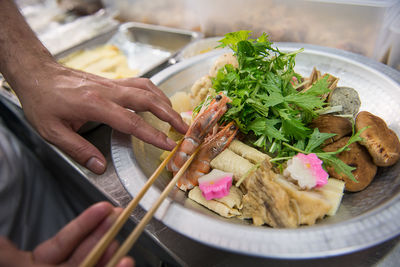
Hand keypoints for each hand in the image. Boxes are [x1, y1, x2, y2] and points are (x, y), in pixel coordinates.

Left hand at [0, 202, 133, 266]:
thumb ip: (6, 254)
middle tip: (120, 219)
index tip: (104, 209)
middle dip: (104, 235)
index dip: (85, 224)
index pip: (65, 242)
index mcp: (37, 266)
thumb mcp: (4, 263)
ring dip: (114, 259)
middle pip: (86, 254)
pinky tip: (124, 264)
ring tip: (126, 246)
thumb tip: (4, 241)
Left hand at [13, 62, 187, 173]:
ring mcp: (112, 84)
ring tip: (176, 116)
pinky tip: (158, 101)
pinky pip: (140, 83)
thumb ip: (79, 150)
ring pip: (147, 89)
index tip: (169, 144)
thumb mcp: (53, 132)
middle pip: (148, 100)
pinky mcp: (112, 81)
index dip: (153, 134)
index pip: (132, 122)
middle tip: (184, 128)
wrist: (38, 73)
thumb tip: (100, 167)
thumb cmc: (43, 101)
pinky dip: (155, 92)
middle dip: (170, 115)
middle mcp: (108, 91)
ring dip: (165, 102)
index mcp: (95, 105)